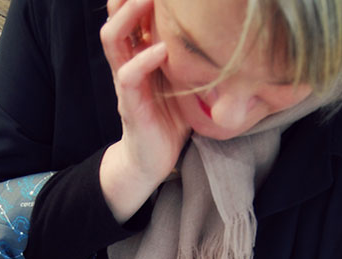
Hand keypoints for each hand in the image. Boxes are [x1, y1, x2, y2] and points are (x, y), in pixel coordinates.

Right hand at [99, 0, 190, 221]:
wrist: (152, 161)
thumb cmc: (172, 120)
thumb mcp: (184, 80)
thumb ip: (191, 56)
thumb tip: (228, 33)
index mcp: (139, 52)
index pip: (130, 12)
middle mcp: (127, 61)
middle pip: (115, 16)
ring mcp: (125, 82)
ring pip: (113, 38)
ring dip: (129, 16)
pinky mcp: (129, 104)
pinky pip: (128, 76)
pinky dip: (144, 60)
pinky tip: (163, 50)